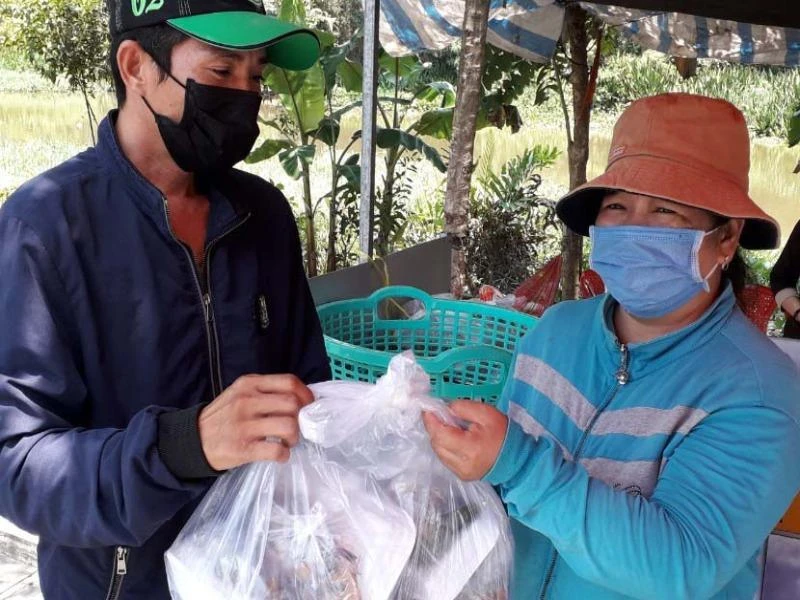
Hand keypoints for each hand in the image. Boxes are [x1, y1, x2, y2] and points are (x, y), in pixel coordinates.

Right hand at [198, 374, 313, 470]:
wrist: (191, 440)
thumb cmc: (223, 416)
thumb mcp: (240, 393)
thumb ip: (265, 392)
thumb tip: (300, 398)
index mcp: (249, 384)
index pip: (289, 381)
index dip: (306, 394)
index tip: (309, 405)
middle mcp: (247, 401)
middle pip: (292, 404)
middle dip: (301, 418)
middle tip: (297, 427)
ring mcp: (244, 425)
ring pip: (288, 426)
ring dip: (294, 437)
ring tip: (288, 441)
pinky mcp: (242, 448)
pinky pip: (276, 450)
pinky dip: (284, 455)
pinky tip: (279, 454)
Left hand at [422, 400, 507, 480]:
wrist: (518, 458)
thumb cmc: (503, 433)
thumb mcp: (486, 413)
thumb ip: (463, 408)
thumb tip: (445, 409)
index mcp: (470, 447)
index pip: (440, 434)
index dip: (431, 421)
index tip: (428, 409)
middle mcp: (462, 464)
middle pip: (436, 444)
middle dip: (435, 428)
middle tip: (441, 415)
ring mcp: (461, 472)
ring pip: (439, 452)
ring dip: (439, 438)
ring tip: (450, 427)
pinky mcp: (462, 476)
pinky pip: (446, 459)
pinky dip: (446, 447)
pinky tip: (455, 439)